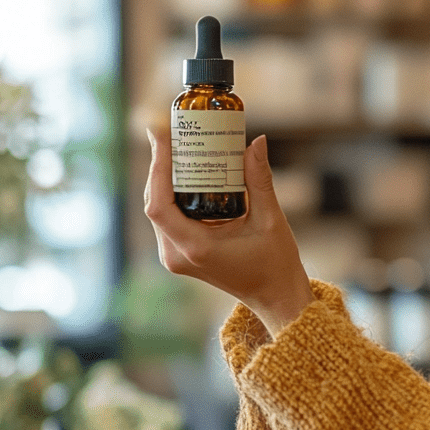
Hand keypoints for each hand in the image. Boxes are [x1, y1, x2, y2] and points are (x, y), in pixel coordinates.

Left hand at [144, 127, 312, 336]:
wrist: (274, 295)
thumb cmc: (275, 262)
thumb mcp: (271, 219)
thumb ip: (260, 180)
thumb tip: (256, 142)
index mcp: (196, 247)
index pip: (159, 204)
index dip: (157, 167)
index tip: (161, 135)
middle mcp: (177, 255)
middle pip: (154, 203)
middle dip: (160, 166)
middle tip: (171, 134)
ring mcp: (176, 257)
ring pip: (158, 210)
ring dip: (165, 179)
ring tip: (178, 148)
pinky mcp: (181, 254)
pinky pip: (168, 219)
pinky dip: (173, 194)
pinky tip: (186, 173)